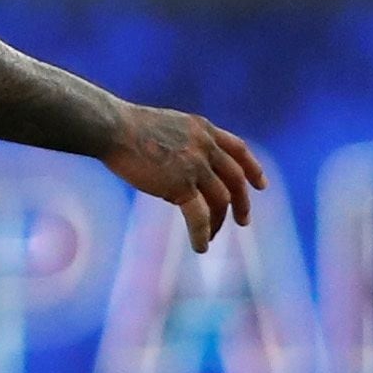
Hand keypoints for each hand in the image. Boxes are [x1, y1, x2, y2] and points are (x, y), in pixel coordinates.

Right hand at [103, 103, 265, 251]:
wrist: (112, 128)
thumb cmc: (124, 127)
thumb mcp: (165, 125)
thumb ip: (181, 142)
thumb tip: (179, 167)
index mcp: (203, 129)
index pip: (239, 149)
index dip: (252, 168)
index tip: (260, 185)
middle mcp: (206, 146)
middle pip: (235, 178)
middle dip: (242, 202)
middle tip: (243, 221)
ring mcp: (196, 166)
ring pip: (220, 200)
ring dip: (219, 222)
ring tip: (213, 237)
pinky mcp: (181, 185)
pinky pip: (199, 216)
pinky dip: (202, 233)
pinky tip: (201, 247)